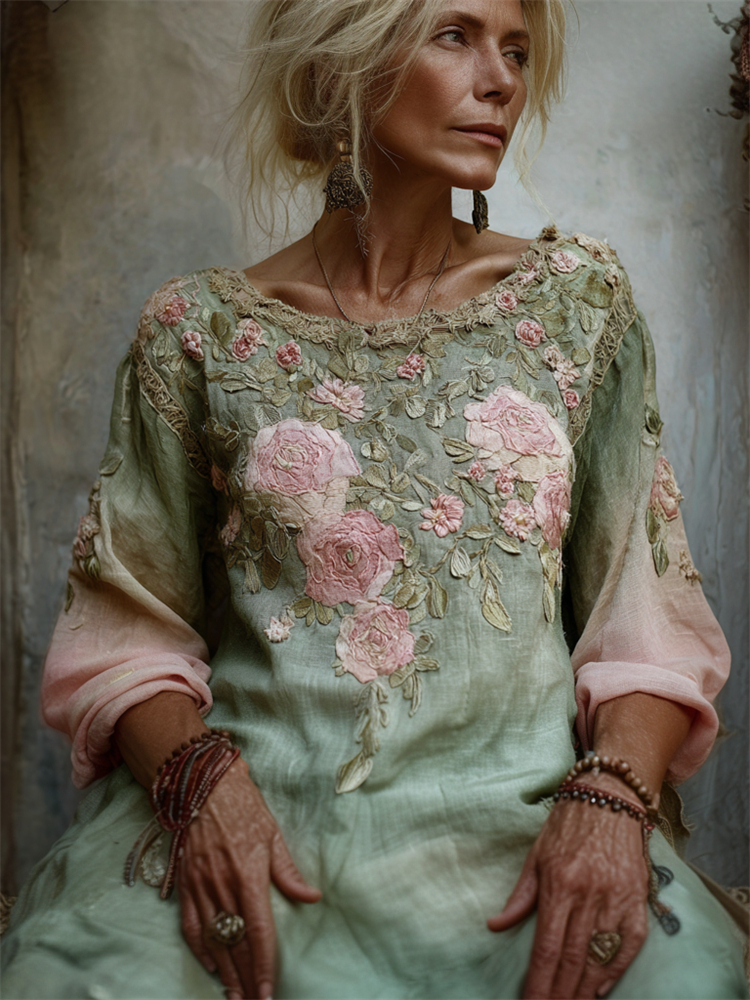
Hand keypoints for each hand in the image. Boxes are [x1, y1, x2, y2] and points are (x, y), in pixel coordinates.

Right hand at [178, 758, 320, 999]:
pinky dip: (200, 949)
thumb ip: (288, 872)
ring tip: (234, 996)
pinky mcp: (185, 884)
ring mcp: (200, 887)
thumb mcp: (273, 835)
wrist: (204, 785)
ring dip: (224, 972)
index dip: (264, 967)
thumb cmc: (245, 807)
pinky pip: (190, 925)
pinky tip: (210, 966)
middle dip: (246, 979)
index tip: (268, 993)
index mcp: (249, 875)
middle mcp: (222, 886)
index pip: (259, 933)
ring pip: (213, 941)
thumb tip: (312, 898)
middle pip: (235, 944)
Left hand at [487, 778, 649, 999]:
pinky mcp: (638, 897)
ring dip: (585, 989)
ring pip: (600, 956)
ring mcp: (617, 897)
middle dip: (559, 993)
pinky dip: (616, 969)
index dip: (538, 982)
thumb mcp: (536, 854)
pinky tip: (601, 988)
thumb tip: (495, 926)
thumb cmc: (568, 824)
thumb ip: (520, 896)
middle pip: (573, 959)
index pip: (547, 947)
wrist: (611, 795)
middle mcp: (589, 893)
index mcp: (559, 882)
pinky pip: (630, 943)